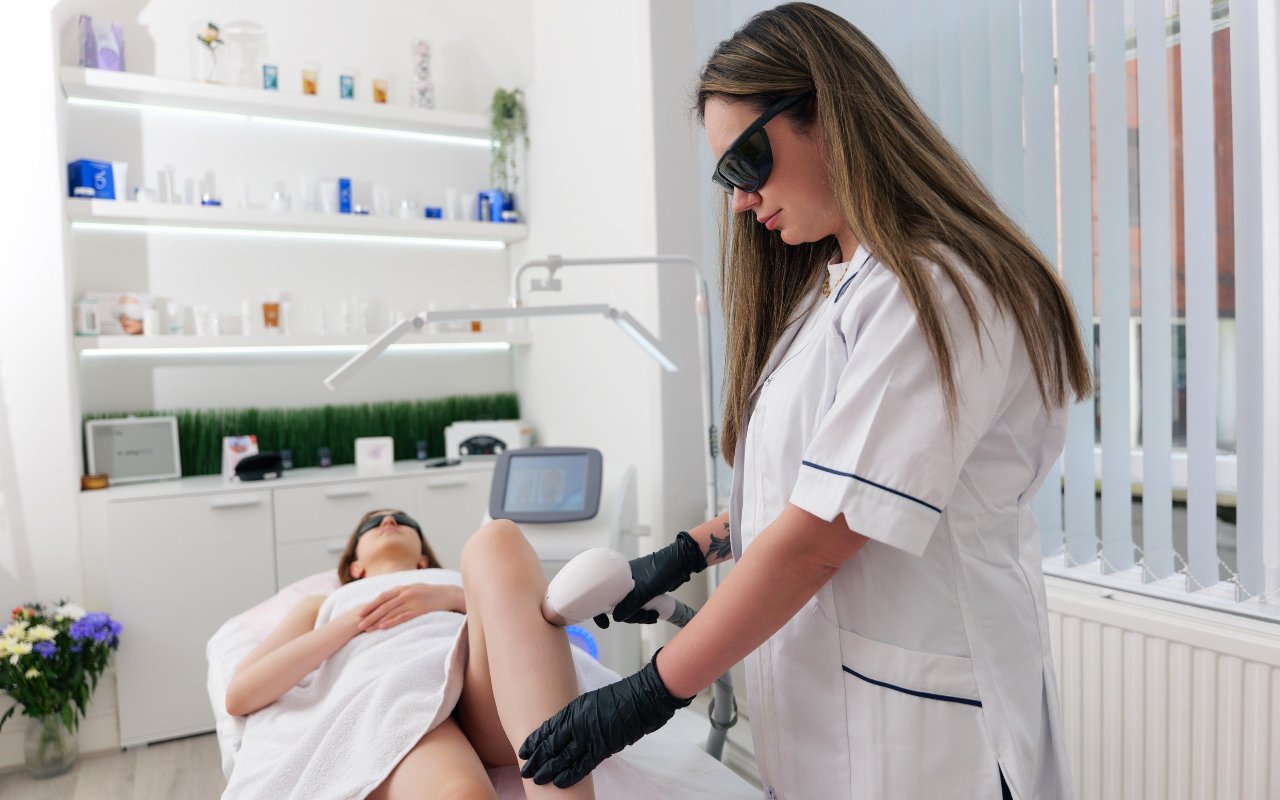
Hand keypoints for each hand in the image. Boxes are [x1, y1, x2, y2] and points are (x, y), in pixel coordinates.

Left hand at [357, 584, 460, 631]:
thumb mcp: (414, 588)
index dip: (370, 605)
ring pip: (391, 612)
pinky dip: (392, 622)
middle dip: (370, 615)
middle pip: (383, 605)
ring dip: (377, 621)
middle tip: (359, 625)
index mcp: (403, 588)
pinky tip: (383, 627)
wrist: (448, 594)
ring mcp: (413, 601)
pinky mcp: (420, 610)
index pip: (382, 597)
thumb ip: (400, 592)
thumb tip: (386, 597)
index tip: (359, 613)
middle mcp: (406, 593)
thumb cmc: (430, 593)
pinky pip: (403, 617)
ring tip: (367, 629)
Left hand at [519, 651, 691, 787]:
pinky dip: (570, 775)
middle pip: (551, 745)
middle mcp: (578, 723)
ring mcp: (589, 736)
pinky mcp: (603, 748)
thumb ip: (576, 714)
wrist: (642, 699)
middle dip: (536, 759)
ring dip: (548, 769)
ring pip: (562, 757)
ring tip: (535, 779)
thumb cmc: (619, 697)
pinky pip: (582, 765)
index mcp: (573, 709)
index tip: (523, 751)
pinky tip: (558, 782)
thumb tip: (567, 726)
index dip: (533, 741)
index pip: (548, 728)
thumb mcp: (590, 700)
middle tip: (525, 770)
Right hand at [596, 532, 706, 627]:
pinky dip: (644, 613)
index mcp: (618, 576)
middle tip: (642, 617)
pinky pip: (638, 607)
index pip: (602, 594)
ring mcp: (633, 587)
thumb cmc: (663, 569)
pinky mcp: (643, 592)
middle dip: (630, 616)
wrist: (681, 562)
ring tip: (652, 616)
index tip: (604, 624)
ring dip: (639, 616)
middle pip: (617, 606)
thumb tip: (616, 618)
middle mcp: (623, 582)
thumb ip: (631, 603)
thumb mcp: (646, 589)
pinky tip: (653, 615)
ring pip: (629, 609)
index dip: (600, 611)